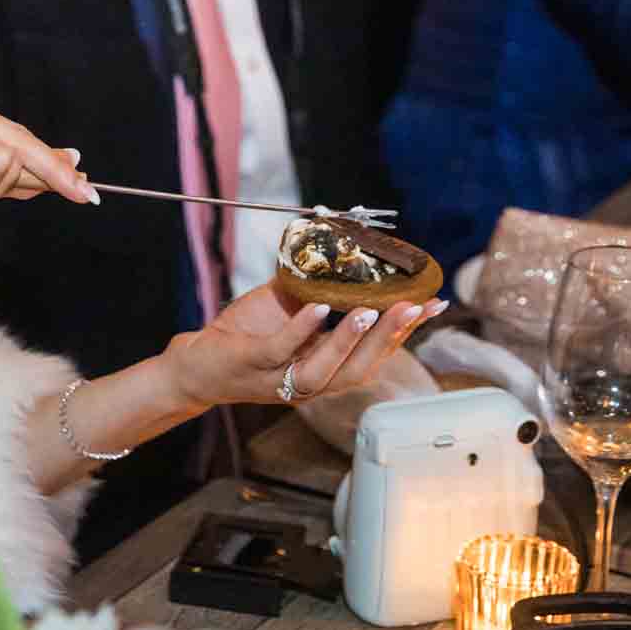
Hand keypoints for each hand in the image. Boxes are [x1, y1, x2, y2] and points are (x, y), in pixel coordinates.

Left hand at [164, 280, 447, 409]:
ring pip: (325, 369)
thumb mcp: (287, 308)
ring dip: (350, 341)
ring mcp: (280, 377)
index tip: (434, 305)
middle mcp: (310, 381)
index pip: (375, 355)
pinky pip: (282, 350)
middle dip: (390, 337)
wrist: (196, 363)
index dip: (406, 333)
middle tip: (414, 306)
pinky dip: (303, 330)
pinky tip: (319, 308)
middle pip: (361, 368)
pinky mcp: (253, 366)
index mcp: (326, 368)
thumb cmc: (246, 335)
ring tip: (371, 311)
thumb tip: (342, 247)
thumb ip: (316, 288)